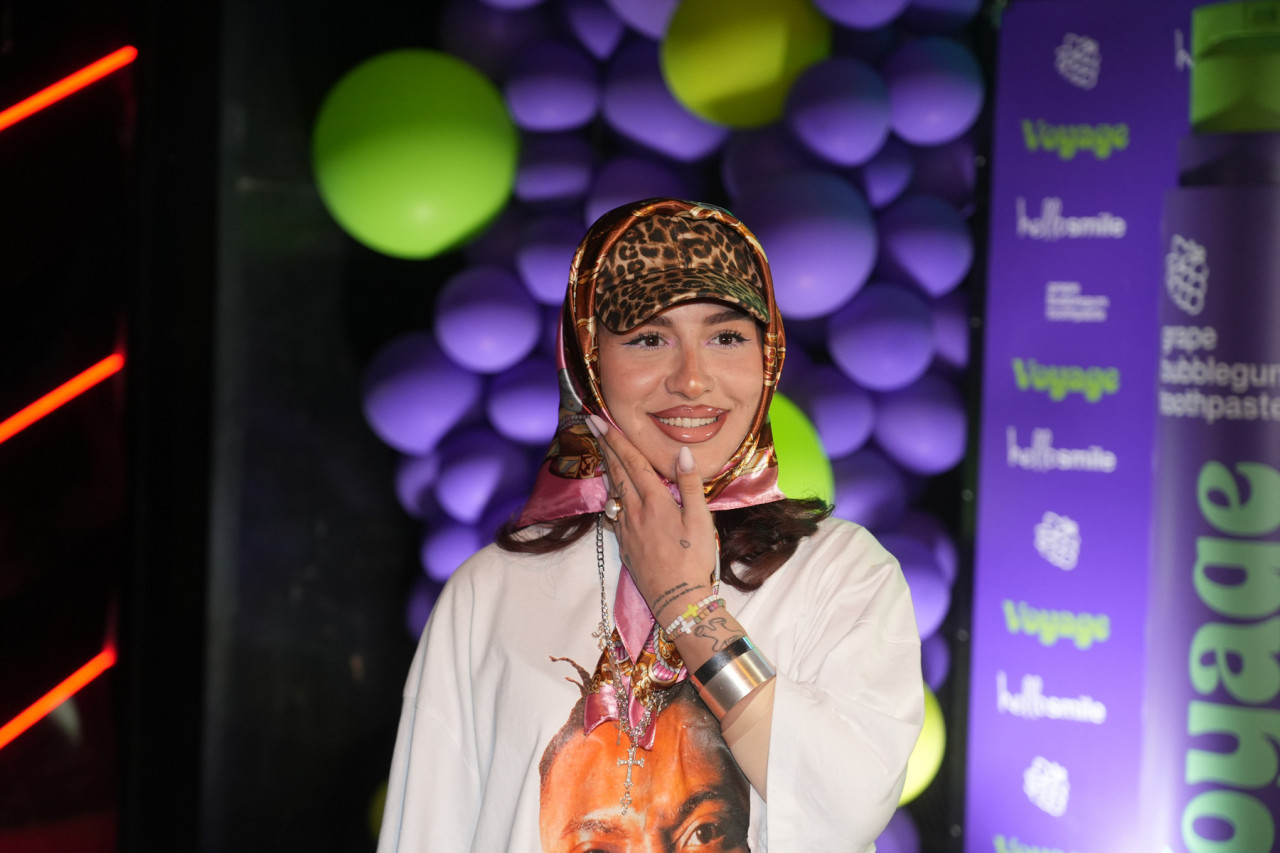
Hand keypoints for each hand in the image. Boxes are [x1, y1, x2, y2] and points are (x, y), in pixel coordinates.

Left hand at [586, 414, 716, 625]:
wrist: (677, 599)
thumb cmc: (694, 559)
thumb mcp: (700, 520)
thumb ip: (690, 485)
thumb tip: (682, 453)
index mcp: (654, 502)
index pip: (632, 462)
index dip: (616, 439)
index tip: (600, 420)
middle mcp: (634, 511)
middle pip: (617, 472)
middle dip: (605, 445)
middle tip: (592, 424)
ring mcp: (626, 528)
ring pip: (613, 490)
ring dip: (607, 466)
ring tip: (601, 449)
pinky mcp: (624, 543)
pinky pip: (613, 510)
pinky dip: (611, 493)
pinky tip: (611, 490)